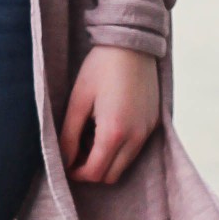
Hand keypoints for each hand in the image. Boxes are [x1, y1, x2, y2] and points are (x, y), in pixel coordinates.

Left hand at [59, 45, 161, 186]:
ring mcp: (148, 131)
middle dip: (91, 170)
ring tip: (91, 137)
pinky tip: (107, 127)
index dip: (77, 174)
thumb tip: (64, 160)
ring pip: (125, 164)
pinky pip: (136, 149)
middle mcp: (136, 137)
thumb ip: (69, 135)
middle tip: (76, 151)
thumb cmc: (101, 68)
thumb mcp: (78, 101)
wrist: (131, 44)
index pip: (96, 172)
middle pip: (112, 175)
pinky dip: (120, 149)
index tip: (66, 164)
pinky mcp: (154, 123)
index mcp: (114, 132)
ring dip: (107, 160)